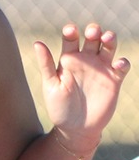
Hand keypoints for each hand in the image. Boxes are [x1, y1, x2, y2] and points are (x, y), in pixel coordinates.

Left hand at [34, 22, 128, 149]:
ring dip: (110, 40)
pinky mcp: (114, 80)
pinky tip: (118, 64)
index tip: (70, 30)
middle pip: (93, 39)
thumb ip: (46, 64)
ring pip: (109, 48)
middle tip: (92, 31)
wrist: (75, 128)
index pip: (71, 39)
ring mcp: (101, 69)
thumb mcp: (51, 84)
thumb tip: (37, 42)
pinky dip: (123, 62)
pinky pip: (122, 67)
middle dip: (94, 31)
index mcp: (69, 59)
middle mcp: (86, 61)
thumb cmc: (59, 106)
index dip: (71, 32)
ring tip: (107, 37)